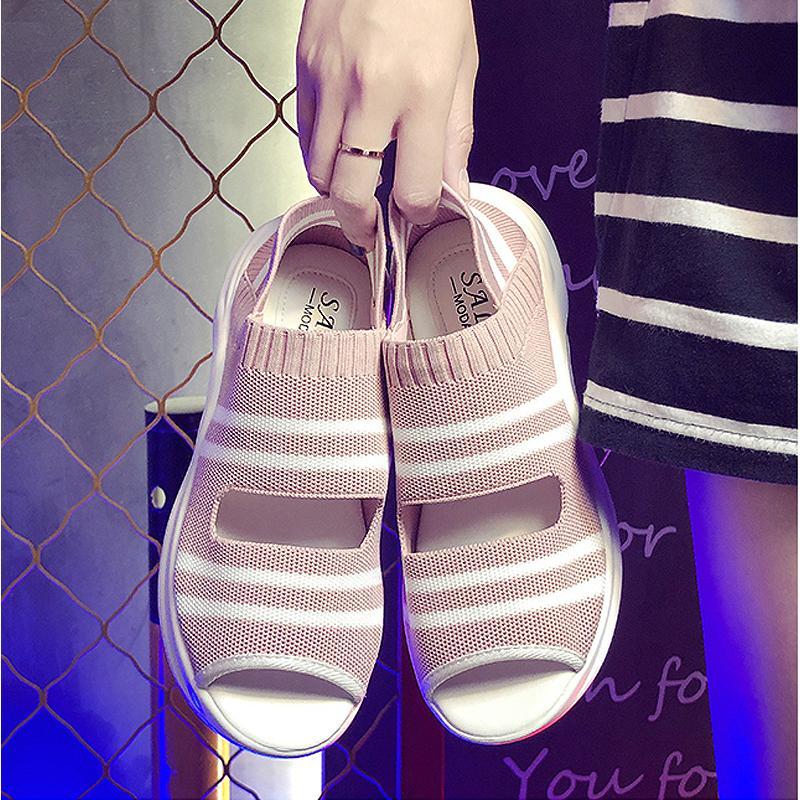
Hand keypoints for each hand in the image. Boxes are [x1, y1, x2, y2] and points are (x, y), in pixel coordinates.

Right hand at [296, 0, 477, 247]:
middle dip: (360, 226)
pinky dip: (317, 156)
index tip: (417, 215)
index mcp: (422, 92)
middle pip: (350, 191)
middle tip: (369, 235)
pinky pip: (303, 134)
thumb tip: (454, 190)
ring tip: (351, 194)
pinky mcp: (304, 70)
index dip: (417, 214)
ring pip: (317, 169)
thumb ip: (455, 137)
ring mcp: (331, 81)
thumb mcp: (461, 67)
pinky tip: (335, 155)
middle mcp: (372, 92)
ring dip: (335, 192)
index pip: (415, 187)